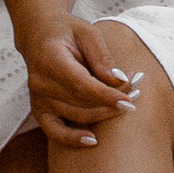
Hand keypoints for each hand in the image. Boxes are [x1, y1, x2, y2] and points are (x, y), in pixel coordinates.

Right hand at [25, 20, 143, 147]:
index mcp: (49, 58)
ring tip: (126, 102)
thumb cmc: (67, 31)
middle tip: (136, 92)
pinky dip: (73, 139)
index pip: (81, 84)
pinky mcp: (38, 110)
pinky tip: (93, 141)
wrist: (39, 35)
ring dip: (104, 113)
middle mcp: (40, 82)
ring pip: (76, 116)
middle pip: (82, 102)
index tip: (129, 99)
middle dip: (112, 102)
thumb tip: (119, 81)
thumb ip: (102, 57)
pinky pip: (55, 132)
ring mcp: (37, 99)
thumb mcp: (88, 33)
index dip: (107, 95)